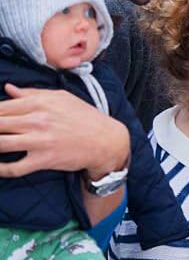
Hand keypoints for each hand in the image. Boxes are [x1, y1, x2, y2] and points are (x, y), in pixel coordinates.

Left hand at [0, 83, 128, 179]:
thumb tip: (8, 89)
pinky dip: (0, 169)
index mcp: (39, 103)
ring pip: (0, 144)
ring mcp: (40, 141)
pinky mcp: (44, 160)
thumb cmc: (85, 117)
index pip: (0, 107)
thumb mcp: (62, 98)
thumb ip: (32, 93)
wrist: (106, 140)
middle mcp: (37, 120)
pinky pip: (14, 168)